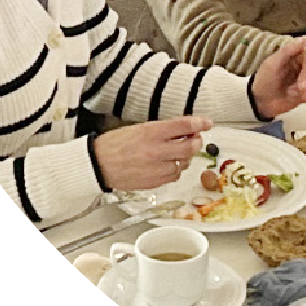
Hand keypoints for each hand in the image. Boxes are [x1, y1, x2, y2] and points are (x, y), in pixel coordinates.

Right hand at [92, 115, 212, 190]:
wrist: (97, 164)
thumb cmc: (115, 145)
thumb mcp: (138, 129)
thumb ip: (162, 130)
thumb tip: (184, 130)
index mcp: (151, 132)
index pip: (183, 126)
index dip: (200, 123)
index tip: (207, 123)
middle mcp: (156, 150)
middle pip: (190, 146)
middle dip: (196, 142)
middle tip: (194, 139)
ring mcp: (156, 168)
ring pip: (184, 163)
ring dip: (184, 157)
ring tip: (174, 153)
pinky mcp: (154, 182)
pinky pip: (174, 176)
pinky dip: (174, 170)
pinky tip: (165, 165)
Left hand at [250, 37, 305, 117]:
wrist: (261, 102)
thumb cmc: (264, 80)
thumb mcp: (272, 64)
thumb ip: (288, 50)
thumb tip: (304, 37)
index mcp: (295, 58)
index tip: (304, 73)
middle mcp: (303, 68)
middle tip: (297, 88)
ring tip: (293, 93)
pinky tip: (301, 98)